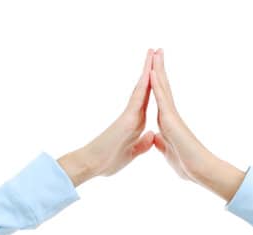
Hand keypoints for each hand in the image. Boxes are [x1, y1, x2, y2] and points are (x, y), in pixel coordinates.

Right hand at [60, 49, 157, 184]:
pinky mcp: (127, 118)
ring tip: (153, 52)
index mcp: (136, 123)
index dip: (154, 85)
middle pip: (145, 89)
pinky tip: (149, 71)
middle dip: (151, 71)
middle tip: (156, 51)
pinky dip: (144, 84)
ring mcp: (130, 115)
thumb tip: (152, 134)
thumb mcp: (132, 153)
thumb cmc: (108, 162)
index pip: (148, 100)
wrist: (93, 165)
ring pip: (142, 88)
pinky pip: (138, 97)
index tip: (159, 72)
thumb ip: (142, 144)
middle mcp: (133, 115)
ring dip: (147, 69)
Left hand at [146, 49, 221, 185]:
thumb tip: (156, 137)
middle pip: (162, 87)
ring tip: (155, 53)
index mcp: (167, 122)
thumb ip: (162, 143)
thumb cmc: (187, 164)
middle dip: (158, 69)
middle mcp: (170, 115)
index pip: (159, 98)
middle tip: (156, 51)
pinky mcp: (172, 120)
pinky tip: (151, 72)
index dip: (155, 83)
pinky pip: (162, 99)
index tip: (151, 69)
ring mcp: (172, 116)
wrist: (199, 171)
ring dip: (158, 70)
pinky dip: (156, 86)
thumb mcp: (168, 152)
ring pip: (163, 88)